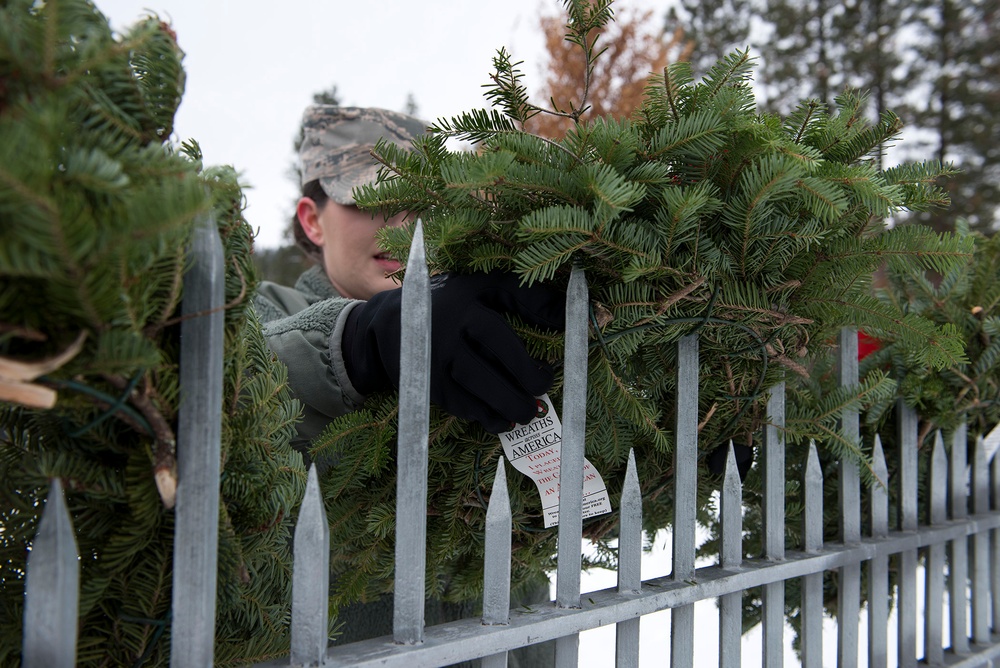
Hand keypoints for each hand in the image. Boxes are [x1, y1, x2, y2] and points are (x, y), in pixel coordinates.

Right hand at [342, 272, 564, 431]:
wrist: (393, 324)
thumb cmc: (453, 303)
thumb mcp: (483, 288)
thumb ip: (526, 296)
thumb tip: (568, 314)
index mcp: (462, 304)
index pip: (497, 330)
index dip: (526, 351)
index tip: (548, 371)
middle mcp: (444, 334)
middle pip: (486, 366)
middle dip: (519, 387)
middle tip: (540, 396)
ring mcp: (432, 363)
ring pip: (472, 392)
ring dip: (504, 407)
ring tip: (527, 413)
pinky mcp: (426, 387)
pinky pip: (459, 407)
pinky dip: (484, 416)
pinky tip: (502, 419)